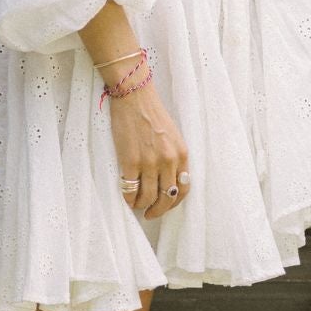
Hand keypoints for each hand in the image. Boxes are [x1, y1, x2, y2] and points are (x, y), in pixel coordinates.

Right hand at [107, 73, 189, 218]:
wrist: (134, 96)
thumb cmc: (152, 113)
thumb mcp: (173, 135)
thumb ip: (174, 157)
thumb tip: (169, 181)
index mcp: (181, 154)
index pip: (184, 189)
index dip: (174, 203)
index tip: (165, 206)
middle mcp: (168, 160)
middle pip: (167, 197)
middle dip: (158, 210)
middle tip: (150, 214)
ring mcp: (149, 162)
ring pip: (148, 197)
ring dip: (142, 205)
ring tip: (136, 205)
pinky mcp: (130, 161)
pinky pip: (130, 189)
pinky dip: (128, 198)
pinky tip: (126, 199)